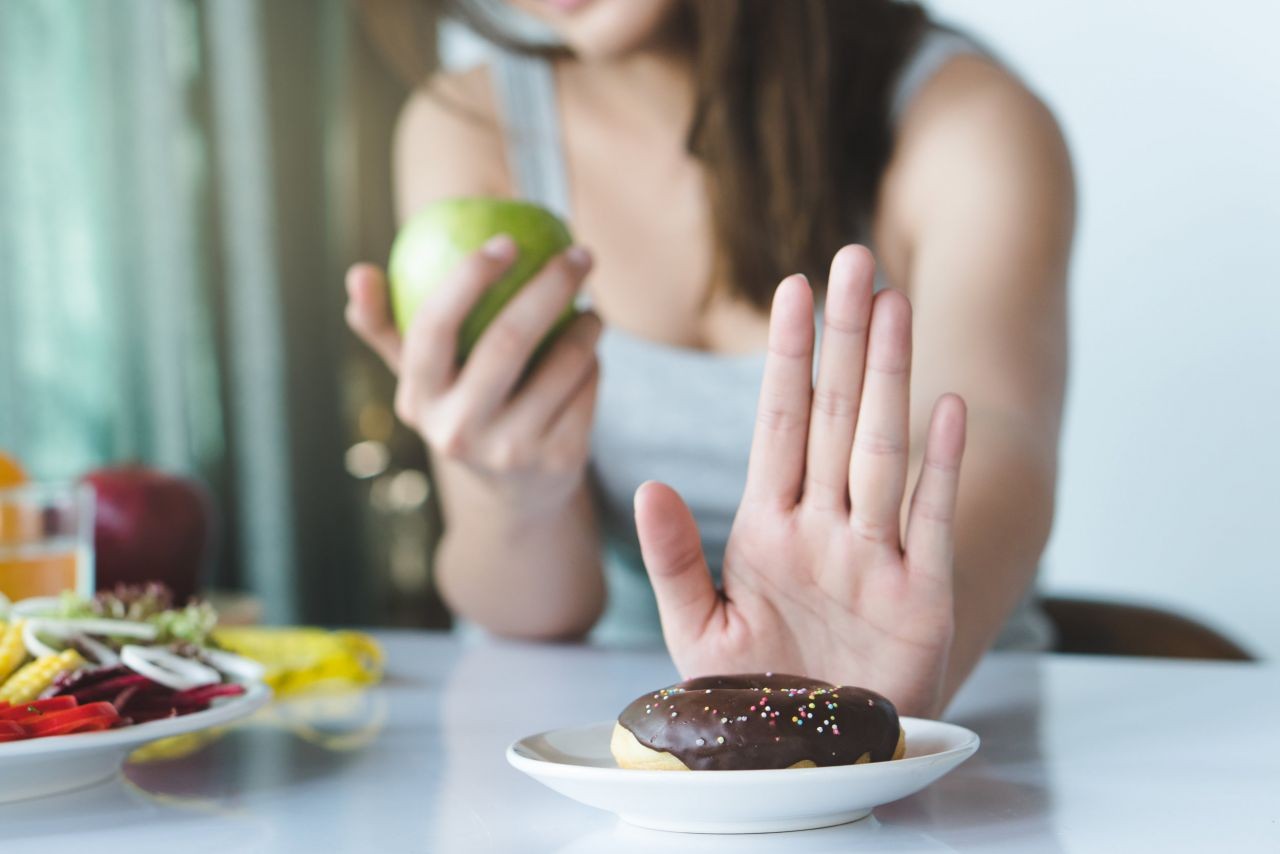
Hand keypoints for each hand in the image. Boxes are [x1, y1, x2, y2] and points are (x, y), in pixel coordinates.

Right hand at [344, 236, 601, 509]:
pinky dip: (594, 362)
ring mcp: (510, 451)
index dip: (468, 277)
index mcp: (419, 399)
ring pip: (562, 362)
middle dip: (550, 286)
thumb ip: (387, 327)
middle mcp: (459, 430)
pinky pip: (587, 387)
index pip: (432, 327)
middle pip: (508, 340)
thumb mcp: (423, 380)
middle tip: (578, 255)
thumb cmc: (464, 410)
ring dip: (586, 325)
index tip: (504, 242)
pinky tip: (591, 354)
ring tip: (589, 310)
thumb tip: (358, 273)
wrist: (516, 495)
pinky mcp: (558, 460)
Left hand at [634, 246, 966, 716]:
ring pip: (881, 449)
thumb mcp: (698, 629)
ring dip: (888, 379)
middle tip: (853, 260)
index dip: (786, 357)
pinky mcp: (920, 599)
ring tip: (894, 305)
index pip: (778, 423)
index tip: (791, 290)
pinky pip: (930, 522)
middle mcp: (826, 528)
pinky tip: (948, 407)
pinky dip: (940, 469)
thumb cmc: (756, 693)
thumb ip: (675, 557)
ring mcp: (875, 558)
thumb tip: (647, 484)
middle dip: (842, 340)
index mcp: (769, 528)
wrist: (812, 761)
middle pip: (834, 416)